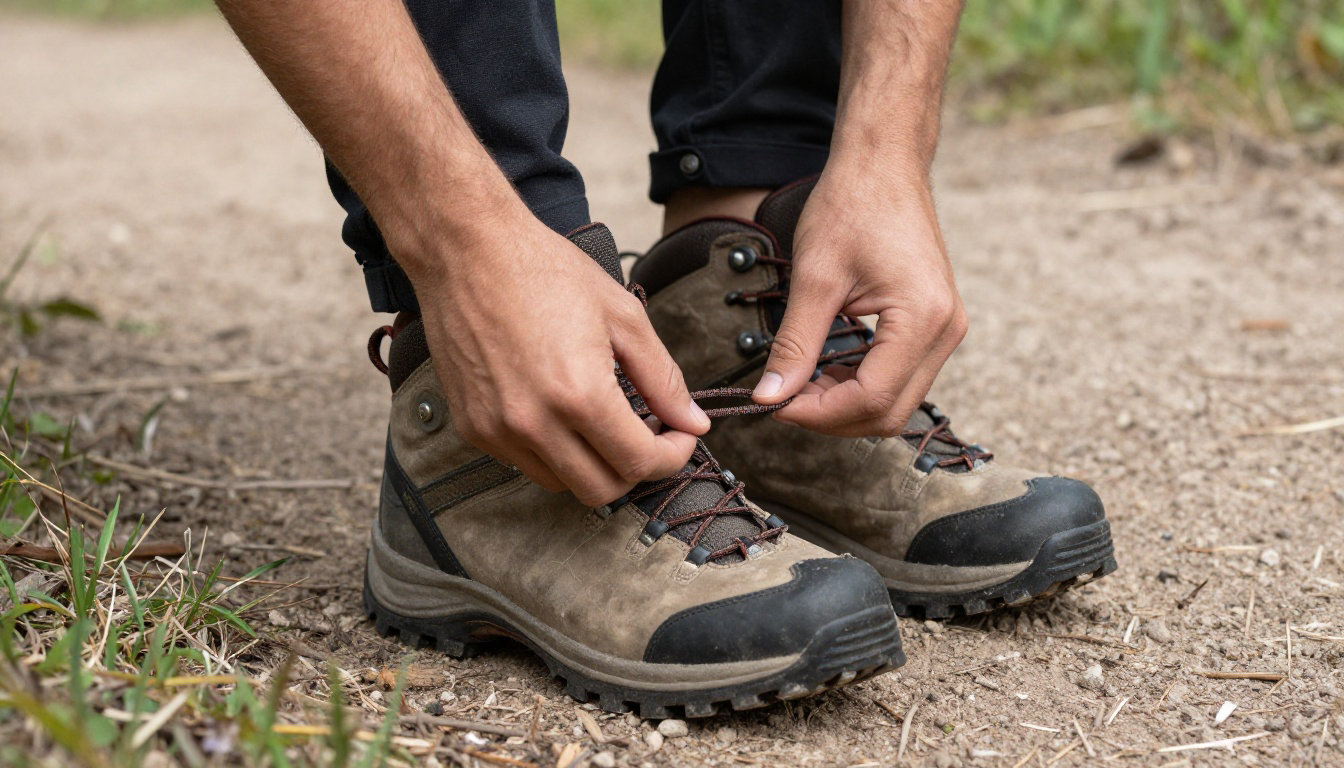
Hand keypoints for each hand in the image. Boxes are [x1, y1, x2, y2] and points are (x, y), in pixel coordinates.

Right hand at [403, 218, 708, 505]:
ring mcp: (498, 430)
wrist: (467, 250)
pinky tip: (562, 413)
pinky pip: (524, 464)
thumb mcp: (623, 316)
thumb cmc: (545, 270)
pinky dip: (554, 453)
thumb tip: (694, 423)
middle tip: (648, 434)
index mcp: (579, 394)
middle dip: (637, 469)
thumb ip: (664, 378)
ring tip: (604, 422)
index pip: (639, 462)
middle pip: (602, 490)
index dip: (672, 456)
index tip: (680, 435)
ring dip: (594, 465)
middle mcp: (534, 423)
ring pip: (562, 485)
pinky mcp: (473, 428)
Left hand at [752, 167, 967, 436]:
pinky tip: (826, 369)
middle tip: (784, 399)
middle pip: (889, 412)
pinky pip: (901, 377)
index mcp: (922, 319)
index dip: (819, 414)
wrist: (883, 164)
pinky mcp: (935, 325)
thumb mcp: (814, 278)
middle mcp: (945, 331)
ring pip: (897, 401)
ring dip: (846, 403)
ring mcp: (945, 329)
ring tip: (800, 382)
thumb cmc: (852, 206)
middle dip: (833, 416)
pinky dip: (861, 385)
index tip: (775, 405)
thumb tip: (770, 397)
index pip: (871, 399)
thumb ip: (795, 345)